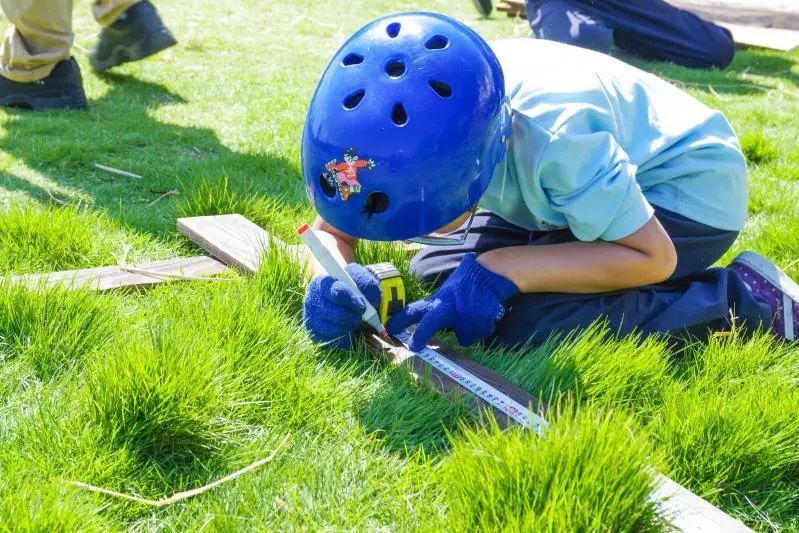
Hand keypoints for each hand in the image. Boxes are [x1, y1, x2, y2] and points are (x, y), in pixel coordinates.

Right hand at [303, 263, 380, 348]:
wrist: (349, 299)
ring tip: (354, 322)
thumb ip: (367, 286)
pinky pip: (330, 340)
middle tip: (359, 317)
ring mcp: (311, 316)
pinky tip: (349, 331)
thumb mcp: (363, 281)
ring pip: (332, 328)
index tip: (362, 306)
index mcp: (323, 282)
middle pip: (333, 313)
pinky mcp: (314, 332)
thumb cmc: (355, 288)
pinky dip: (344, 338)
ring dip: (348, 328)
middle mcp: (312, 298)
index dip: (352, 301)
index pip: (337, 292)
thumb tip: (369, 301)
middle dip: (350, 317)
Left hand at [387, 254, 518, 350]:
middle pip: (429, 324)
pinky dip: (483, 327)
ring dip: (470, 330)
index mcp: (438, 300)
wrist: (491, 273)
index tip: (388, 330)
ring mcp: (465, 315)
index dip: (399, 322)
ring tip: (474, 314)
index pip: (414, 311)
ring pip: (465, 338)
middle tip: (415, 346)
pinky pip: (481, 334)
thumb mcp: (447, 292)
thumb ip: (438, 307)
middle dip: (421, 335)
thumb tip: (424, 323)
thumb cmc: (466, 283)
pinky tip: (484, 313)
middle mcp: (448, 308)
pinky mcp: (481, 320)